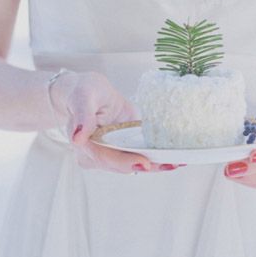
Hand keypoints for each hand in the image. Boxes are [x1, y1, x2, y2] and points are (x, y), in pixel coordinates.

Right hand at [49, 70, 182, 173]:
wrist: (86, 92)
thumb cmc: (83, 91)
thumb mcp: (83, 96)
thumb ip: (82, 115)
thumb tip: (77, 138)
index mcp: (83, 144)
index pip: (104, 157)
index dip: (124, 162)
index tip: (143, 163)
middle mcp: (96, 155)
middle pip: (122, 165)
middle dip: (147, 165)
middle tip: (172, 164)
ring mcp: (109, 155)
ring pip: (133, 164)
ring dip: (155, 164)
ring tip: (177, 162)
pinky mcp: (122, 150)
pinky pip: (138, 156)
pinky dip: (155, 158)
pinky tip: (174, 157)